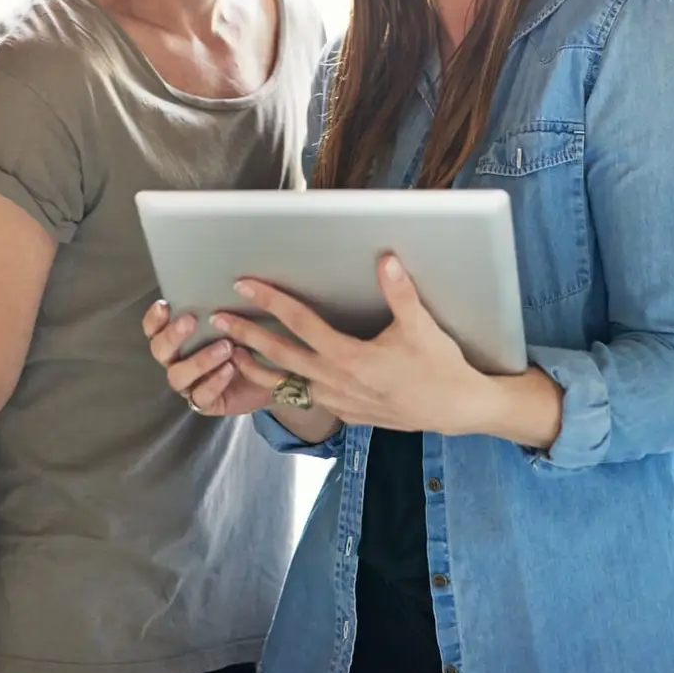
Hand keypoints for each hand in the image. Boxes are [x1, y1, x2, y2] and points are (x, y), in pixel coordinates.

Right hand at [142, 299, 275, 417]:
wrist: (275, 374)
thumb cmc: (250, 339)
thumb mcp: (239, 319)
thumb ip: (224, 306)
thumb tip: (230, 281)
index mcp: (178, 337)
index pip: (154, 328)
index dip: (154, 318)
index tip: (165, 305)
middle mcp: (177, 360)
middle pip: (160, 350)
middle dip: (173, 335)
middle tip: (190, 321)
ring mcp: (189, 383)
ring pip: (178, 375)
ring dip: (199, 360)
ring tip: (225, 347)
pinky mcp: (205, 402)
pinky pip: (202, 396)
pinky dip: (215, 381)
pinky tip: (231, 368)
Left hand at [217, 255, 493, 433]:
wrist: (455, 409)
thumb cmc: (439, 366)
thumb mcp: (420, 326)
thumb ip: (399, 292)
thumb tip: (386, 259)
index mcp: (349, 357)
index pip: (300, 323)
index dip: (271, 301)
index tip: (245, 285)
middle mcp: (336, 382)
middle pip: (280, 355)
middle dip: (246, 334)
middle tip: (218, 318)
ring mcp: (338, 402)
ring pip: (286, 384)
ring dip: (256, 367)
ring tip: (231, 354)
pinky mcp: (346, 414)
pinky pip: (305, 399)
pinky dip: (283, 386)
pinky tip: (275, 377)